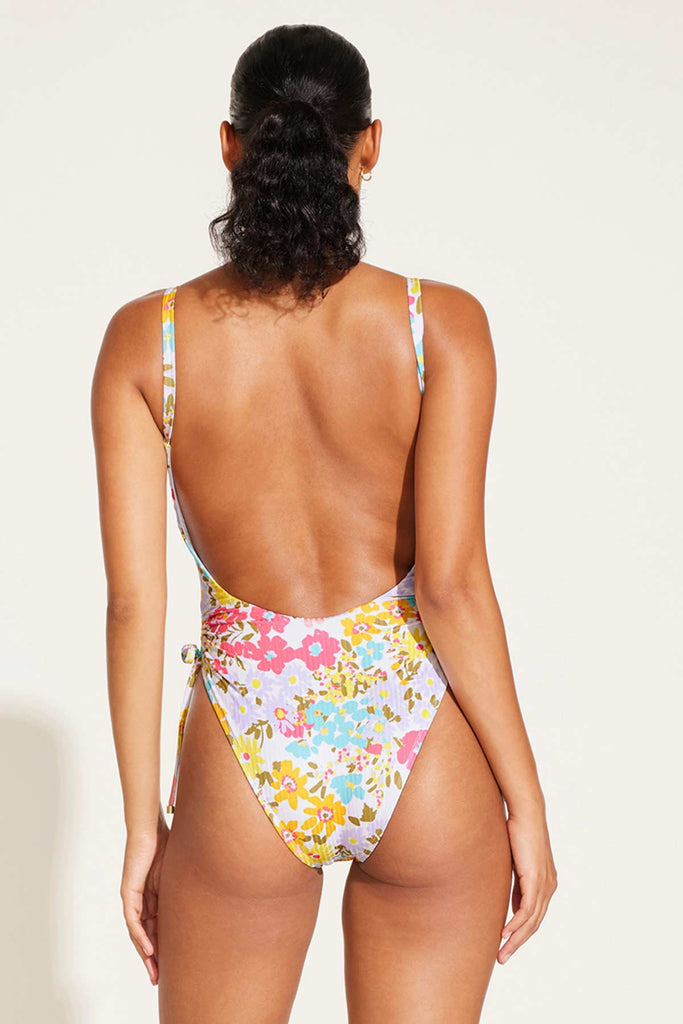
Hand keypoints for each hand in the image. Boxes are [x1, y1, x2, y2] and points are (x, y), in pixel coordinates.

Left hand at [120, 821, 169, 984]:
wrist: (151, 828)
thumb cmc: (167, 844)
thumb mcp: (178, 875)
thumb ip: (184, 889)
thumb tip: (208, 894)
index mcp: (154, 897)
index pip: (157, 928)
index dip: (163, 947)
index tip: (171, 965)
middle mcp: (141, 901)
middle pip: (145, 935)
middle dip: (152, 958)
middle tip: (159, 979)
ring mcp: (133, 898)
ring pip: (137, 933)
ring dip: (145, 954)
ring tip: (154, 971)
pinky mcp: (129, 892)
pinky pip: (134, 921)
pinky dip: (140, 937)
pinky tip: (149, 950)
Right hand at [498, 810, 557, 963]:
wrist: (527, 812)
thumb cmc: (518, 830)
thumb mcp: (515, 860)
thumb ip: (514, 880)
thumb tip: (506, 896)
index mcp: (546, 883)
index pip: (534, 915)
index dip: (520, 932)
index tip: (505, 943)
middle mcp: (549, 887)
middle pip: (534, 924)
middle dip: (518, 943)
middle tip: (503, 957)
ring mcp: (544, 885)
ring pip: (531, 922)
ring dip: (515, 939)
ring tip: (501, 953)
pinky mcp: (536, 880)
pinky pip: (527, 910)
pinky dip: (515, 925)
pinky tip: (504, 933)